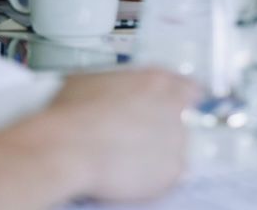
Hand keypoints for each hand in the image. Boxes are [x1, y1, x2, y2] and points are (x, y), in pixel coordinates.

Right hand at [45, 69, 198, 202]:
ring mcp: (176, 139)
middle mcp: (173, 106)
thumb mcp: (91, 81)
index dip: (179, 100)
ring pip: (175, 147)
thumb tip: (113, 90)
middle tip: (140, 136)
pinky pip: (169, 174)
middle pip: (183, 117)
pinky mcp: (172, 170)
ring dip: (157, 152)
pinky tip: (130, 173)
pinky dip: (153, 177)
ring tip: (128, 156)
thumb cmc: (71, 114)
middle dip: (164, 127)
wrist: (68, 147)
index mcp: (156, 80)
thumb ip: (116, 83)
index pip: (188, 87)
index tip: (173, 108)